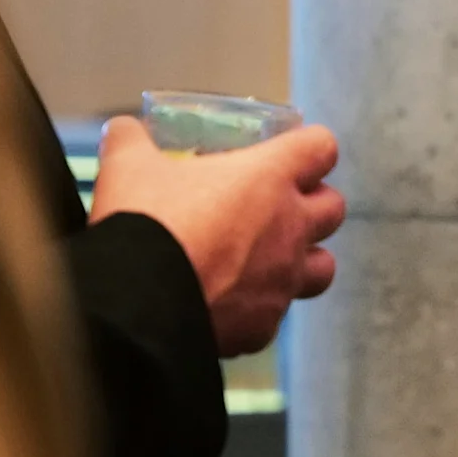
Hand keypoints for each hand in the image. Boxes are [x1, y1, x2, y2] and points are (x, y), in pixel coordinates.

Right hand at [89, 117, 345, 355]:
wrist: (136, 305)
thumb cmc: (144, 222)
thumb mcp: (127, 165)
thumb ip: (130, 140)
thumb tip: (123, 131)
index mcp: (269, 178)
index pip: (321, 148)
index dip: (307, 147)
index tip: (288, 151)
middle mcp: (290, 229)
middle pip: (334, 209)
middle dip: (312, 203)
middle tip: (277, 204)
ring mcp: (283, 281)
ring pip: (323, 267)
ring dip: (303, 259)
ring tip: (268, 258)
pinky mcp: (264, 326)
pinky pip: (274, 314)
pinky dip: (257, 307)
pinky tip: (227, 304)